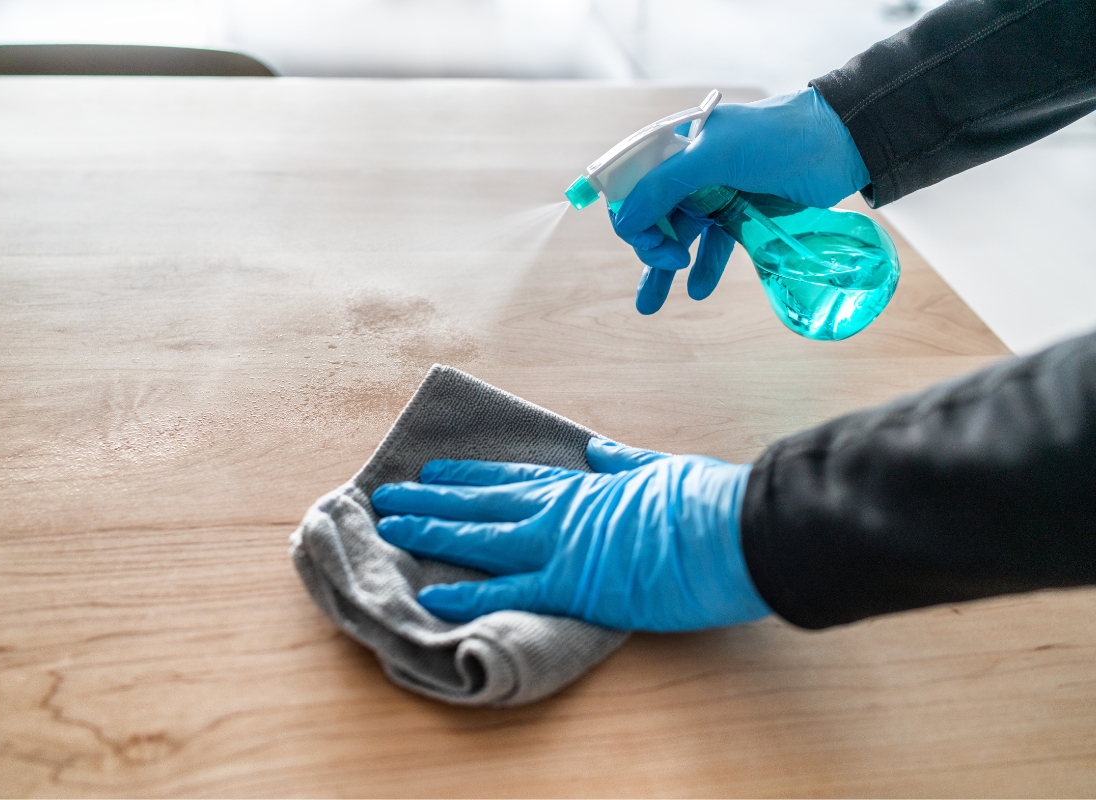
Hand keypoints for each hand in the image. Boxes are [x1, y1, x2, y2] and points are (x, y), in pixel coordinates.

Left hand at [370, 437, 770, 631]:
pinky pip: (508, 592)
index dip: (467, 476)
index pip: (510, 478)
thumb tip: (598, 450)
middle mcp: (559, 511)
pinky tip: (430, 595)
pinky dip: (467, 595)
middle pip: (480, 504)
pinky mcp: (572, 587)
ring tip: (389, 529)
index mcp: (581, 486)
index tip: (434, 471)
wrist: (735, 529)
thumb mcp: (659, 469)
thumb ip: (622, 463)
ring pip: (479, 539)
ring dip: (431, 533)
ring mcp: (560, 547)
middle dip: (430, 500)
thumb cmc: (706, 499)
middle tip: (386, 497)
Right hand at [612, 87, 869, 313]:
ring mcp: (715, 195)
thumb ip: (666, 185)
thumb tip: (624, 221)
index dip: (630, 215)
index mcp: (677, 148)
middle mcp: (690, 172)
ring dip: (662, 270)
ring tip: (651, 306)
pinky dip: (703, 270)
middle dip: (648, 246)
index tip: (644, 240)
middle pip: (651, 217)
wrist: (840, 144)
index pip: (633, 186)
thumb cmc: (777, 139)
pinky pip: (712, 247)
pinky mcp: (741, 216)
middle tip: (668, 263)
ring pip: (677, 237)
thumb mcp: (716, 156)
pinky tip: (698, 290)